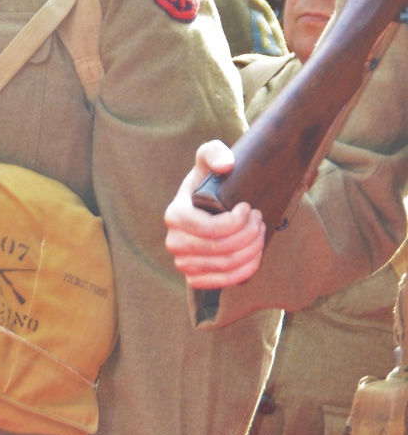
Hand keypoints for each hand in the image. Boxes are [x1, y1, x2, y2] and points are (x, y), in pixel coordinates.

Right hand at [164, 140, 265, 288]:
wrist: (204, 208)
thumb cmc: (208, 183)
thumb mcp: (208, 160)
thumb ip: (214, 152)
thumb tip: (227, 166)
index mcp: (174, 215)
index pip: (210, 230)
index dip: (237, 222)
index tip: (249, 207)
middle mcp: (174, 242)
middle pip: (221, 249)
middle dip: (249, 235)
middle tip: (260, 219)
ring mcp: (184, 263)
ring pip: (226, 265)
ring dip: (252, 249)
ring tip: (260, 232)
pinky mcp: (196, 278)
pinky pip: (225, 281)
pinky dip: (247, 269)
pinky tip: (256, 253)